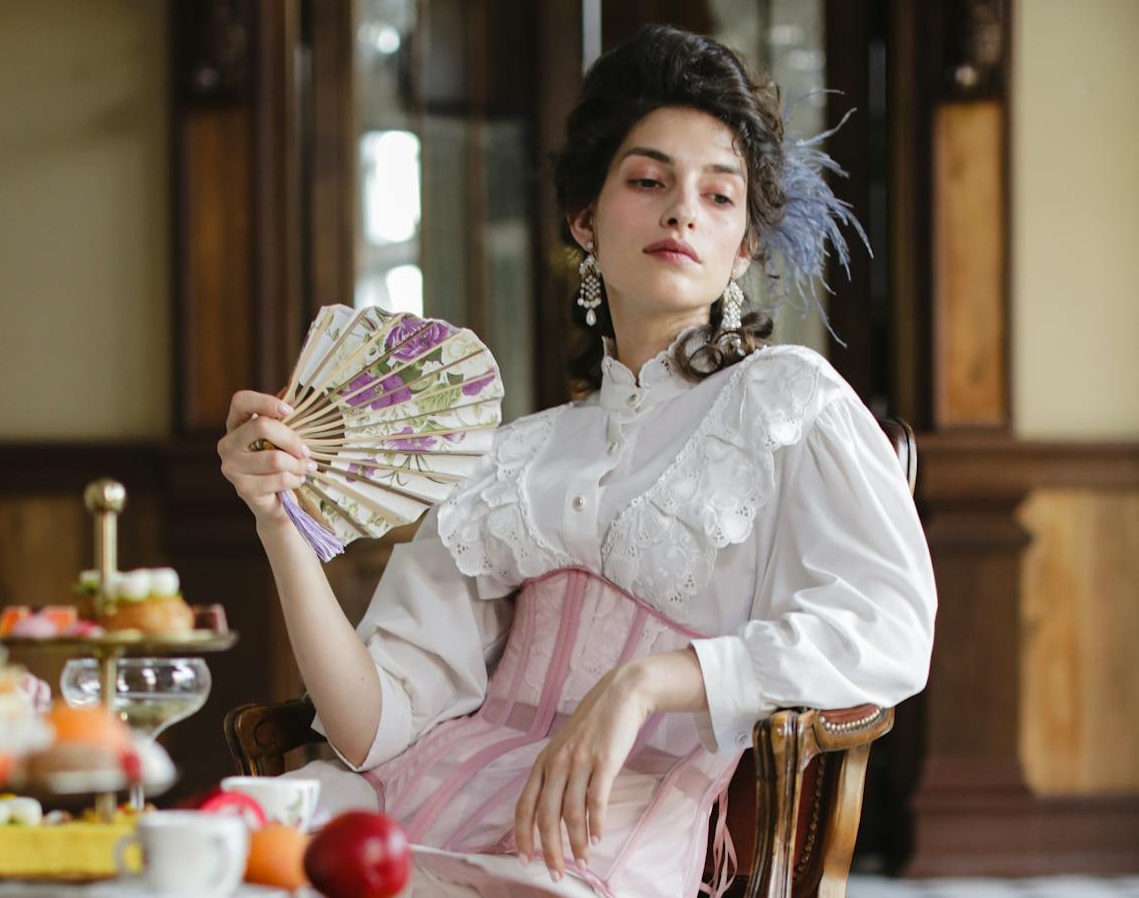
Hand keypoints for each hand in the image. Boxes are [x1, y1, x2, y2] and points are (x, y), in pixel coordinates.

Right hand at [217, 390, 313, 523]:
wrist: (277, 503)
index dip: (265, 401)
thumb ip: (285, 418)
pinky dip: (296, 479)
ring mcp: (231, 467)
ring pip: (275, 457)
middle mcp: (227, 444)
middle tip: (306, 451)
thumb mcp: (284, 438)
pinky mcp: (243, 488)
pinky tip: (297, 480)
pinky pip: (280, 478)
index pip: (241, 401)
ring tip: (305, 467)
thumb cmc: (282, 464)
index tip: (289, 411)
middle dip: (292, 439)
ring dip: (299, 464)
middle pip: (261, 426)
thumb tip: (295, 391)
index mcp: (236, 425)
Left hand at [514, 663, 651, 880]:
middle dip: (550, 849)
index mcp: (543, 762)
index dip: (522, 835)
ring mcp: (580, 761)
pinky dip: (596, 823)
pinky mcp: (604, 761)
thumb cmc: (593, 725)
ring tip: (582, 861)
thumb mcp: (565, 748)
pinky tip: (598, 839)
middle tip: (556, 873)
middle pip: (546, 815)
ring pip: (572, 812)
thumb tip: (552, 814)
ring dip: (576, 842)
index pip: (524, 805)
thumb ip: (556, 776)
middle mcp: (557, 763)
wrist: (619, 696)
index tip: (526, 860)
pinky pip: (596, 799)